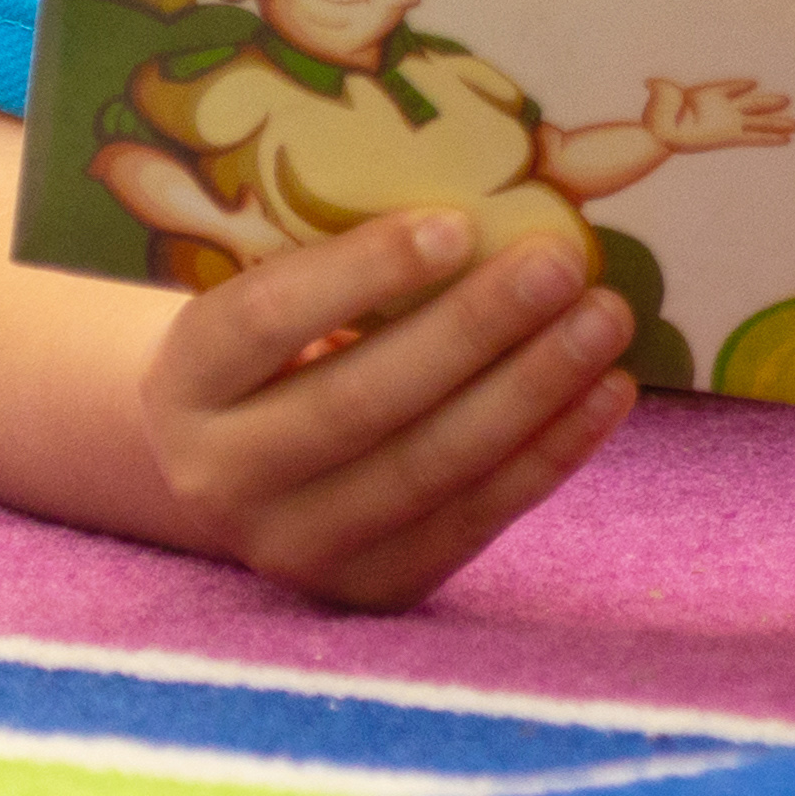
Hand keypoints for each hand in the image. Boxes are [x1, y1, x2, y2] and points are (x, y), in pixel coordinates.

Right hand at [140, 210, 642, 610]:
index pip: (264, 320)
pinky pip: (471, 522)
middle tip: (560, 263)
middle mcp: (221, 477)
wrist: (238, 473)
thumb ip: (350, 267)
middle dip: (471, 331)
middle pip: (356, 404)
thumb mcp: (278, 300)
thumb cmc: (284, 349)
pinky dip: (549, 456)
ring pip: (423, 470)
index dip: (361, 273)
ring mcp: (292, 547)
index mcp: (188, 381)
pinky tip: (606, 394)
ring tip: (604, 321)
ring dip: (529, 391)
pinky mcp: (368, 589)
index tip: (458, 224)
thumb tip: (496, 206)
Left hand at [644, 78, 794, 154]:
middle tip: (788, 99)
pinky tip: (785, 141)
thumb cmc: (658, 117)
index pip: (727, 87)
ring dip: (776, 122)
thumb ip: (661, 89)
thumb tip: (649, 84)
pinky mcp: (730, 138)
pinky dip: (769, 139)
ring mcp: (728, 124)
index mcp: (709, 95)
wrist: (659, 139)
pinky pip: (754, 138)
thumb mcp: (661, 97)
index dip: (738, 85)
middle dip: (768, 103)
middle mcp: (722, 109)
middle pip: (750, 103)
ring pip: (757, 121)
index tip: (752, 82)